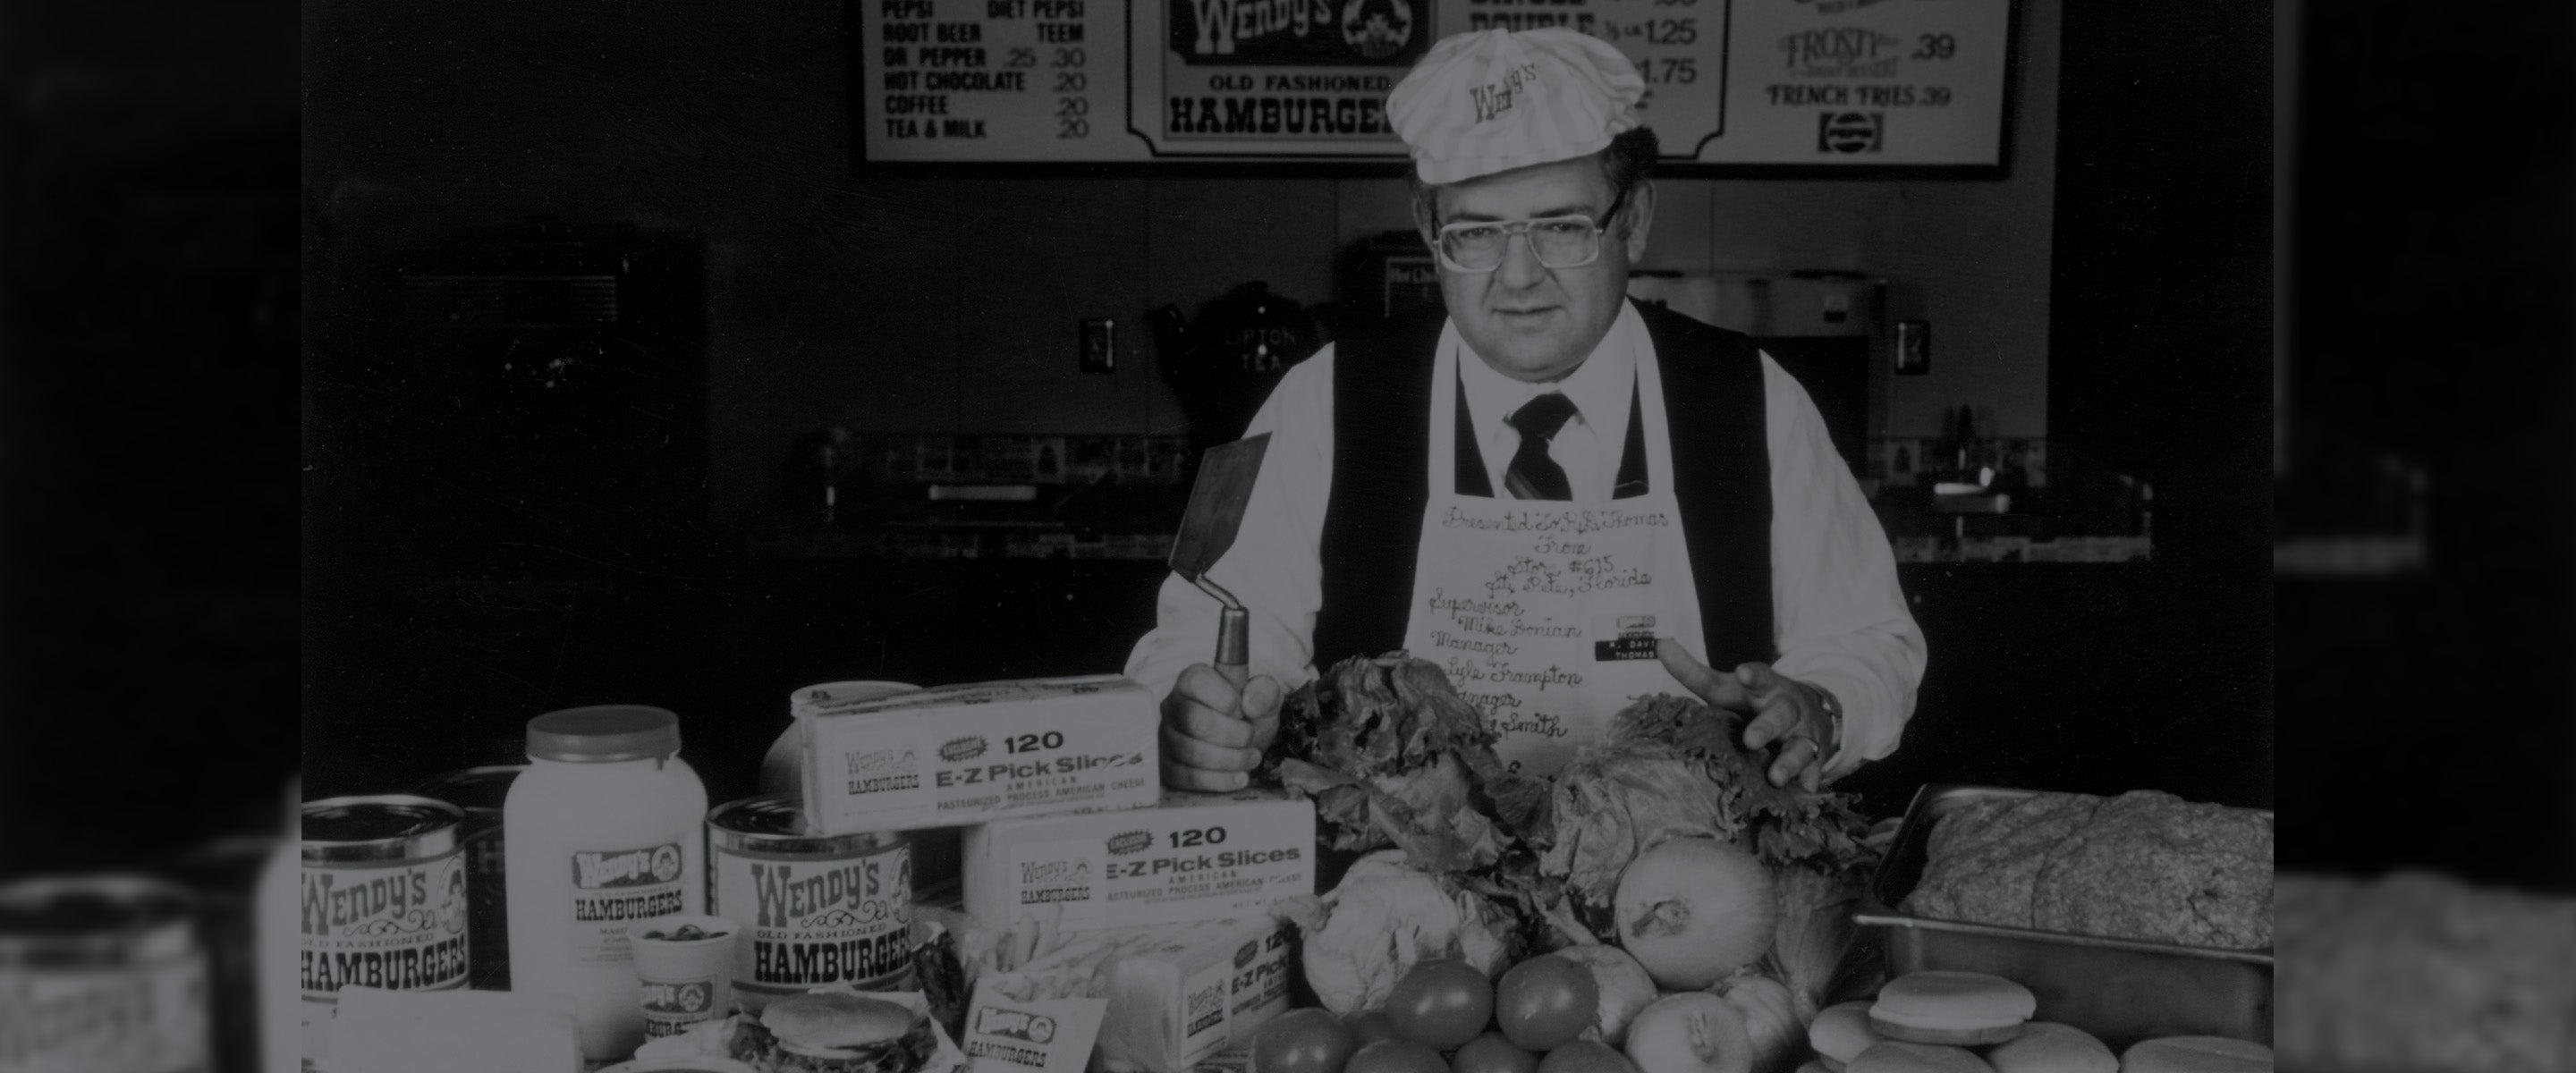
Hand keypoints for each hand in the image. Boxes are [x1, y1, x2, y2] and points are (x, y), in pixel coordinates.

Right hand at [1159, 664, 1284, 791]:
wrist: (1242, 747)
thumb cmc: (1248, 717)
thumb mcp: (1264, 699)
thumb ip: (1265, 692)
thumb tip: (1251, 703)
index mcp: (1191, 681)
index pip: (1196, 681)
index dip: (1226, 699)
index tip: (1244, 711)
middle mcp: (1173, 706)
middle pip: (1192, 719)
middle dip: (1231, 734)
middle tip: (1251, 738)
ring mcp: (1166, 737)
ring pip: (1191, 751)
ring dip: (1230, 759)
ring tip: (1251, 758)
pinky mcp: (1168, 766)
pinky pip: (1188, 777)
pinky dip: (1219, 780)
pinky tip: (1239, 777)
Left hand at [1657, 639, 1833, 790]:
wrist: (1808, 714)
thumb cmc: (1755, 702)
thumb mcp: (1728, 687)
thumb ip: (1695, 673)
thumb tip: (1661, 645)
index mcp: (1766, 687)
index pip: (1762, 676)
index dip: (1754, 675)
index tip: (1743, 674)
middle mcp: (1788, 710)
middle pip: (1781, 715)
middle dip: (1767, 727)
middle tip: (1750, 740)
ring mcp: (1804, 736)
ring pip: (1800, 748)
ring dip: (1789, 762)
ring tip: (1775, 777)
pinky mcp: (1814, 761)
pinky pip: (1813, 775)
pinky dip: (1808, 785)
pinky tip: (1803, 794)